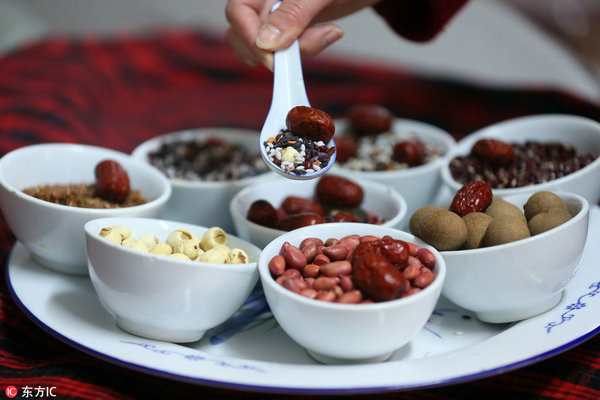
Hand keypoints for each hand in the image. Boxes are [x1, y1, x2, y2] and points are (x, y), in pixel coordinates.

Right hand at [225, 0, 379, 69]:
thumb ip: (294, 13)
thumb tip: (267, 43)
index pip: (238, 11)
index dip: (251, 38)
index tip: (274, 58)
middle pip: (246, 32)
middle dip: (275, 49)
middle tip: (312, 43)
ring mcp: (280, 11)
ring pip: (264, 44)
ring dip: (293, 52)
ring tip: (328, 34)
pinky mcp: (296, 24)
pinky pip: (286, 46)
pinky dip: (305, 49)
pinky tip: (328, 34)